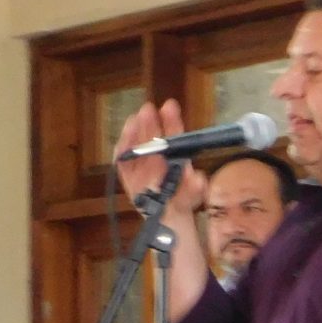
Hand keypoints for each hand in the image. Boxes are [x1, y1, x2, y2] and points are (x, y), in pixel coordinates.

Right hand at [112, 100, 206, 216]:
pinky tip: (123, 140)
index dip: (172, 121)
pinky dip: (123, 148)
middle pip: (153, 135)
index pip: (174, 136)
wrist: (165, 215)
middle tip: (148, 108)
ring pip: (137, 142)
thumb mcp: (191, 196)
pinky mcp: (127, 170)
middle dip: (151, 121)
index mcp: (175, 157)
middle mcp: (157, 155)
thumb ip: (194, 188)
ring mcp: (141, 161)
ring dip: (135, 131)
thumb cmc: (181, 200)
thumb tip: (198, 179)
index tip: (169, 107)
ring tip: (134, 120)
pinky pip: (123, 158)